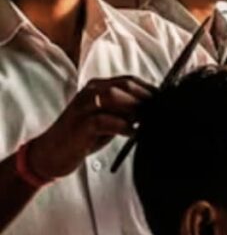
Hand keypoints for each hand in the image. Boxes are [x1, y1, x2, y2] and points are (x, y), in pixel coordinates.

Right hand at [28, 76, 154, 178]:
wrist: (51, 154)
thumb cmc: (83, 137)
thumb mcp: (108, 119)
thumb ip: (127, 112)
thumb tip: (154, 110)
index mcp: (97, 87)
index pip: (130, 81)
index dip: (150, 90)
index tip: (166, 102)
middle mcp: (90, 92)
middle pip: (125, 86)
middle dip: (146, 99)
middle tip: (160, 113)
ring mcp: (83, 107)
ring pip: (115, 96)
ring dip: (135, 109)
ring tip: (146, 122)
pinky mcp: (80, 124)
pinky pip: (104, 120)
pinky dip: (122, 126)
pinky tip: (131, 133)